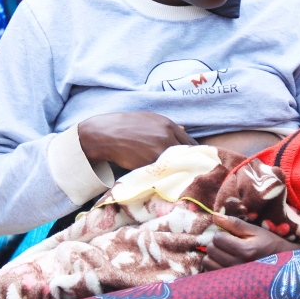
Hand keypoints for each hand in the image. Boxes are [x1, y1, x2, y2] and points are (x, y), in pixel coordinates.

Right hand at [78, 112, 196, 170]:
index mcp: (168, 124)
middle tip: (190, 172)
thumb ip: (167, 127)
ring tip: (178, 177)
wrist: (105, 134)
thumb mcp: (148, 119)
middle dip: (188, 163)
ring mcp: (159, 149)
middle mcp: (167, 135)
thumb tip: (186, 130)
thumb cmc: (125, 126)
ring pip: (177, 164)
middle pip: (187, 154)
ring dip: (177, 171)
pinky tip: (165, 178)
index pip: (190, 142)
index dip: (193, 154)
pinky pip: (163, 171)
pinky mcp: (150, 162)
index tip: (194, 162)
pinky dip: (165, 175)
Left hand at [201, 214, 299, 270]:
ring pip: (208, 262)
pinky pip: (210, 272)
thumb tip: (215, 215)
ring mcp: (233, 276)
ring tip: (225, 252)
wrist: (282, 265)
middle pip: (211, 250)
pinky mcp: (230, 283)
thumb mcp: (255, 230)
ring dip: (213, 254)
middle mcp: (238, 265)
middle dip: (217, 243)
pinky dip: (214, 265)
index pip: (218, 238)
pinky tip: (224, 261)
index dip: (222, 232)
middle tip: (228, 242)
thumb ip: (234, 223)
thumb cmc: (269, 244)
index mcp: (245, 251)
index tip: (230, 234)